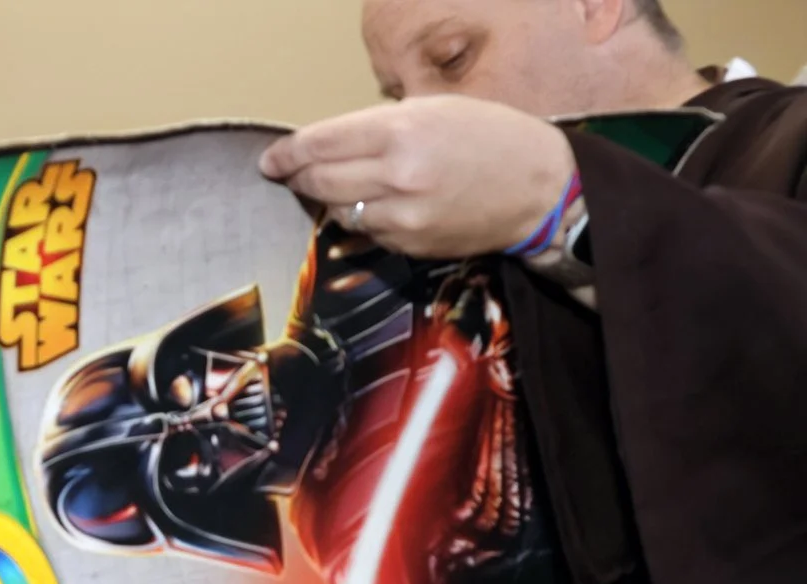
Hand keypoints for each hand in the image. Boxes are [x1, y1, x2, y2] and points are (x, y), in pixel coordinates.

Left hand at [259, 95, 576, 258]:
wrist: (540, 187)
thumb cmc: (488, 137)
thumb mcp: (433, 109)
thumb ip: (374, 127)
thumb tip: (322, 145)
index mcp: (401, 131)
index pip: (318, 144)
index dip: (286, 154)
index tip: (271, 161)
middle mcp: (398, 175)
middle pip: (318, 181)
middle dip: (298, 177)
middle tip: (290, 174)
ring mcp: (404, 216)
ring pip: (338, 211)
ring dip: (329, 200)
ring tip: (338, 186)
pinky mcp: (410, 245)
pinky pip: (366, 233)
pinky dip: (361, 219)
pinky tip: (375, 206)